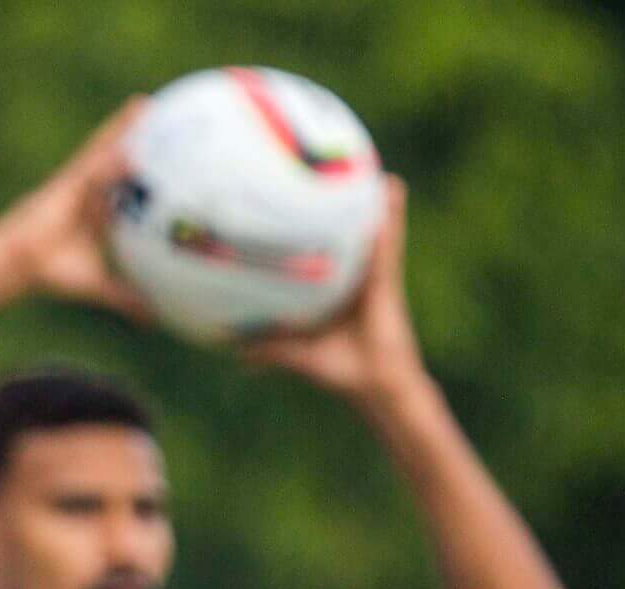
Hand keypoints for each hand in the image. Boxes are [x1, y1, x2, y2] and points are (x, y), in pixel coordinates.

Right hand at [0, 99, 151, 317]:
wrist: (22, 262)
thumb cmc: (54, 272)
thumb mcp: (99, 285)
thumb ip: (126, 298)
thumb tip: (153, 319)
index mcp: (100, 215)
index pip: (127, 193)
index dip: (146, 179)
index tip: (170, 168)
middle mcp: (93, 193)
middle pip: (121, 163)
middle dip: (141, 143)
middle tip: (169, 123)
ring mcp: (81, 180)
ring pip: (109, 148)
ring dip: (128, 126)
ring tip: (150, 104)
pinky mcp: (73, 174)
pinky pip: (100, 150)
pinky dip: (117, 133)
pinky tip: (135, 111)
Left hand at [244, 176, 424, 406]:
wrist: (375, 385)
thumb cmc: (340, 370)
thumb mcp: (295, 353)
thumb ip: (268, 347)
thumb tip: (232, 348)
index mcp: (336, 292)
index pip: (323, 256)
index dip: (315, 231)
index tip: (301, 201)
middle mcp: (354, 279)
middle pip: (347, 238)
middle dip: (345, 208)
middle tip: (335, 173)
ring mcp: (373, 276)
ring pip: (369, 231)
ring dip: (371, 200)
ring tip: (369, 166)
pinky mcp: (387, 278)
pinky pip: (387, 242)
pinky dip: (390, 217)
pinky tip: (391, 189)